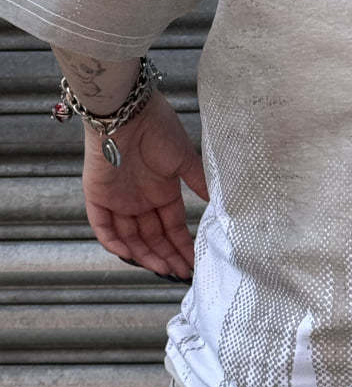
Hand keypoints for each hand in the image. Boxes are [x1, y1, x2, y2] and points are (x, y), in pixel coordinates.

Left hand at [82, 89, 208, 281]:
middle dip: (167, 256)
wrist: (128, 112)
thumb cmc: (159, 129)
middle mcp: (140, 199)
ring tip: (164, 269)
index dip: (182, 245)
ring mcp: (118, 200)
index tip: (194, 263)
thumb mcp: (185, 159)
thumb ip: (199, 182)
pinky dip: (115, 243)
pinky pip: (103, 227)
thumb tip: (219, 202)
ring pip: (130, 237)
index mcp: (162, 190)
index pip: (172, 226)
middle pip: (153, 237)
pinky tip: (131, 255)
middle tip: (181, 273)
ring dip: (145, 255)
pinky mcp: (97, 197)